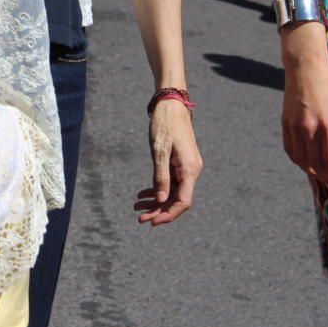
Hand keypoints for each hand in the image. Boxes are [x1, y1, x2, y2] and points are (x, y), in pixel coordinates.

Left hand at [135, 98, 201, 225]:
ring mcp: (186, 167)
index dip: (168, 214)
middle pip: (176, 199)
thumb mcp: (159, 150)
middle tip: (139, 217)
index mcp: (189, 170)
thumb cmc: (164, 124)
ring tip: (136, 206)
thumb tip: (160, 200)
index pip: (182, 201)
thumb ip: (160, 175)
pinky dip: (157, 189)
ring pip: (172, 192)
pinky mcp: (180, 163)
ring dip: (155, 201)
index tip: (152, 222)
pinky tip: (142, 193)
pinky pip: (170, 182)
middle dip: (158, 210)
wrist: (171, 105)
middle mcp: (191, 171)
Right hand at [280, 22, 327, 188]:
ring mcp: (295, 127)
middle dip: (326, 177)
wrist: (305, 70)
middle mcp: (309, 129)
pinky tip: (305, 162)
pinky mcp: (285, 123)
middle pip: (316, 163)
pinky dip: (297, 160)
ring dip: (311, 171)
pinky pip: (290, 149)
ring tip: (321, 175)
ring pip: (301, 159)